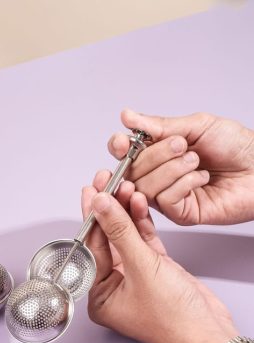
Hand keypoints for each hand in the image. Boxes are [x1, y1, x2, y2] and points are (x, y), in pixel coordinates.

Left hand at [81, 172, 238, 342]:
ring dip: (126, 213)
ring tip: (124, 186)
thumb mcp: (142, 268)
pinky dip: (142, 224)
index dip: (91, 217)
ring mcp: (135, 278)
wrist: (209, 334)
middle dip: (108, 211)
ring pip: (126, 238)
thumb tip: (101, 205)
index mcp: (99, 296)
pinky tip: (138, 203)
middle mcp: (114, 287)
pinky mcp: (155, 271)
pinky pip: (144, 243)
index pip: (91, 248)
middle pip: (107, 240)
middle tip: (104, 183)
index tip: (91, 192)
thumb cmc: (174, 320)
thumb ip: (120, 232)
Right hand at [108, 109, 253, 224]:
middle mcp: (158, 176)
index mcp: (158, 153)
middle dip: (155, 155)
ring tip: (195, 161)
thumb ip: (159, 125)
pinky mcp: (180, 213)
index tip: (124, 142)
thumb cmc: (236, 146)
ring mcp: (167, 196)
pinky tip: (201, 178)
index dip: (119, 148)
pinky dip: (184, 184)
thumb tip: (128, 116)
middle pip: (132, 171)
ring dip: (172, 169)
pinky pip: (164, 200)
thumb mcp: (195, 126)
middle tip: (181, 144)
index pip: (124, 153)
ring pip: (145, 187)